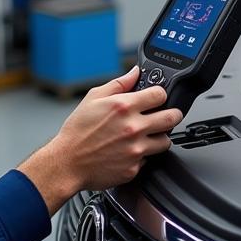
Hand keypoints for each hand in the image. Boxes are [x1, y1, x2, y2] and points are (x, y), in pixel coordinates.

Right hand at [18, 69, 183, 214]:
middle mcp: (133, 128)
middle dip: (172, 114)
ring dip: (159, 137)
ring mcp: (135, 150)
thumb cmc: (77, 131)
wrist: (67, 163)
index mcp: (124, 107)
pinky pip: (148, 160)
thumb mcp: (93, 98)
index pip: (160, 94)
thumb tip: (135, 72)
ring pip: (165, 141)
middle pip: (172, 117)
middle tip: (167, 115)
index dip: (160, 94)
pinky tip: (130, 151)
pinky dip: (142, 155)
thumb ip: (119, 84)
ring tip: (148, 135)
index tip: (157, 97)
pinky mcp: (134, 168)